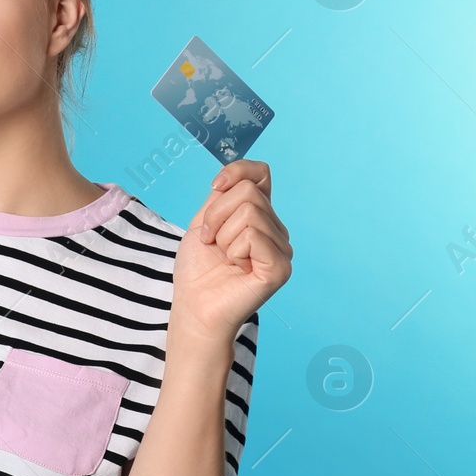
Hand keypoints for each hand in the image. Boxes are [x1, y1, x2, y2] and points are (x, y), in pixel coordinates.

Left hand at [171, 159, 292, 344]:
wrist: (193, 305)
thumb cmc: (198, 269)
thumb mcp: (204, 221)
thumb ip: (222, 196)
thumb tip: (232, 173)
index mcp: (259, 216)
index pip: (260, 174)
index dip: (238, 171)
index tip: (214, 187)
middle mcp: (275, 230)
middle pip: (248, 192)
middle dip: (216, 215)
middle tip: (211, 241)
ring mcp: (281, 249)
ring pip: (249, 213)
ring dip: (223, 236)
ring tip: (224, 258)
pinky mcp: (280, 267)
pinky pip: (254, 236)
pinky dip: (234, 250)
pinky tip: (236, 267)